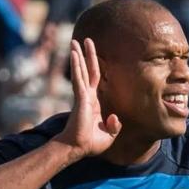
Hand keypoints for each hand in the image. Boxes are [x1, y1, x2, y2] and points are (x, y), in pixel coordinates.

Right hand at [53, 38, 121, 159]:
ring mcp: (83, 96)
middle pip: (89, 70)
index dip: (95, 66)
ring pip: (81, 71)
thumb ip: (114, 125)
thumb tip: (114, 117)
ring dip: (78, 56)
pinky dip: (76, 66)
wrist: (79, 148)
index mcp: (94, 101)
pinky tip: (74, 54)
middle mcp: (87, 96)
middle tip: (86, 40)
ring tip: (75, 41)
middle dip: (87, 55)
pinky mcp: (80, 98)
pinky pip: (78, 79)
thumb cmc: (91, 143)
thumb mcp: (109, 135)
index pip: (95, 79)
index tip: (93, 54)